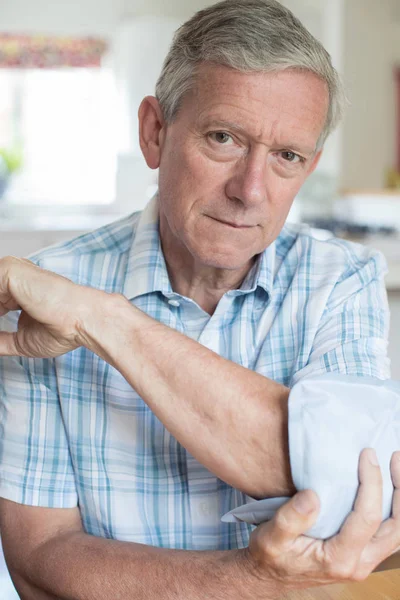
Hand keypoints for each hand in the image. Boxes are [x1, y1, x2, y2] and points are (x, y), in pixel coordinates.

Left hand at [0, 256, 99, 357]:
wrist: (81, 320)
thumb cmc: (65, 329)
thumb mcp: (21, 341)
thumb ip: (1, 341)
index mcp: (19, 290)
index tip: (1, 332)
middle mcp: (16, 279)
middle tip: (1, 332)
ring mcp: (12, 272)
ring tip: (2, 325)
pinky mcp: (9, 270)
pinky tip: (1, 316)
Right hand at [241, 448, 399, 597]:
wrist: (270, 576)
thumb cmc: (270, 555)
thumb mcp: (270, 537)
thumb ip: (290, 519)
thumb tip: (312, 495)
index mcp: (339, 558)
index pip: (367, 518)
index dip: (371, 483)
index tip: (367, 455)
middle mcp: (358, 563)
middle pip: (395, 526)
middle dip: (398, 488)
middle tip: (393, 456)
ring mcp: (364, 561)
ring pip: (397, 532)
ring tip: (395, 466)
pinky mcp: (363, 555)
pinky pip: (389, 534)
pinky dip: (394, 509)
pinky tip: (388, 488)